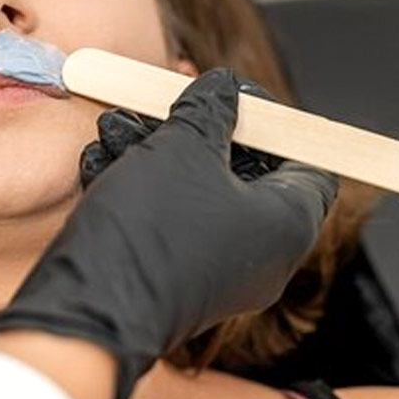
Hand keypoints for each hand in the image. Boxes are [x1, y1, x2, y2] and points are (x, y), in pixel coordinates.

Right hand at [0, 68, 338, 398]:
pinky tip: (101, 158)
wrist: (90, 310)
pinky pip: (169, 220)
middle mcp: (261, 255)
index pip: (309, 162)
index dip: (275, 122)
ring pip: (196, 192)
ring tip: (115, 124)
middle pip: (243, 172)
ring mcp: (216, 271)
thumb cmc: (152, 229)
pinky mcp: (174, 280)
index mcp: (287, 223)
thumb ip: (209, 109)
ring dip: (156, 150)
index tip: (235, 97)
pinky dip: (140, 185)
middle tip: (167, 103)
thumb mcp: (183, 146)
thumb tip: (223, 89)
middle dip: (198, 128)